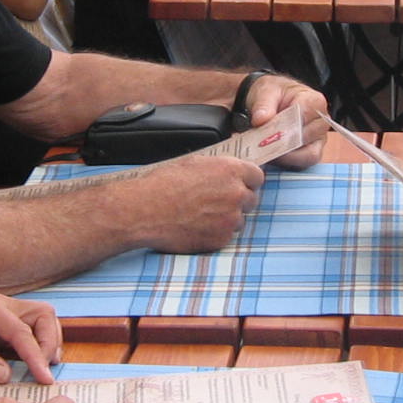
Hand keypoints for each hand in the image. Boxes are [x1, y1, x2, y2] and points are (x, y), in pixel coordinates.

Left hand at [0, 286, 64, 383]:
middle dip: (48, 343)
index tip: (44, 378)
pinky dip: (35, 343)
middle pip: (41, 315)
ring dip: (45, 342)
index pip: (21, 330)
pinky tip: (31, 361)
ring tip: (42, 367)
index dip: (36, 355)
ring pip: (39, 319)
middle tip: (44, 372)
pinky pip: (27, 327)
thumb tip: (6, 377)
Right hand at [128, 154, 265, 251]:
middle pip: (251, 199)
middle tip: (216, 201)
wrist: (145, 211)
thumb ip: (219, 168)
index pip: (257, 176)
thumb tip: (228, 172)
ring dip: (227, 218)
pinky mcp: (221, 239)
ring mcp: (230, 219)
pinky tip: (197, 226)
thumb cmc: (163, 185)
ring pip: (239, 219)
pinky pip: (226, 236)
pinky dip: (215, 232)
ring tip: (201, 214)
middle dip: (237, 200)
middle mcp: (235, 194)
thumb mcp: (194, 163)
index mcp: (231, 171)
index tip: (239, 184)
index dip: (246, 181)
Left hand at [242, 74, 330, 169]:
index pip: (306, 116)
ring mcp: (318, 139)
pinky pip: (303, 163)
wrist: (272, 100)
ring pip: (309, 155)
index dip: (289, 126)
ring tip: (268, 153)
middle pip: (308, 138)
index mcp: (314, 101)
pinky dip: (287, 163)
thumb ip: (263, 105)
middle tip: (265, 146)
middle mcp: (321, 121)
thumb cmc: (273, 94)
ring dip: (287, 157)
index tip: (272, 133)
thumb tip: (261, 120)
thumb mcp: (265, 92)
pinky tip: (272, 157)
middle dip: (286, 144)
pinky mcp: (311, 152)